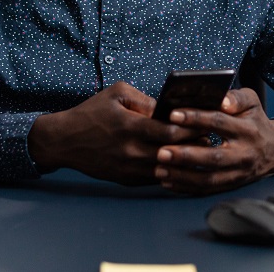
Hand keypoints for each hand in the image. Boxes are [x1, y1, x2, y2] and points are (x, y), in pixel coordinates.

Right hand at [28, 81, 196, 184]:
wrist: (64, 141)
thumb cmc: (92, 112)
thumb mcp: (117, 94)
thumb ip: (146, 100)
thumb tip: (170, 108)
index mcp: (131, 126)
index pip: (171, 130)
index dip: (191, 127)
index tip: (205, 122)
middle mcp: (131, 150)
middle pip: (174, 152)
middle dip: (193, 145)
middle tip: (209, 137)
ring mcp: (129, 168)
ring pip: (167, 169)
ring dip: (184, 161)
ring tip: (199, 151)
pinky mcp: (126, 180)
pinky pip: (155, 179)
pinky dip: (170, 172)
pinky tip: (180, 163)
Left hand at [154, 88, 273, 194]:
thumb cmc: (255, 121)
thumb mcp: (252, 102)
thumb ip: (236, 97)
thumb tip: (222, 99)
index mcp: (247, 130)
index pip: (220, 123)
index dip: (196, 118)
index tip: (173, 115)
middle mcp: (243, 154)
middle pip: (213, 157)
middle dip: (186, 155)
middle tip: (161, 151)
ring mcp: (238, 173)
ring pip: (209, 178)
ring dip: (182, 176)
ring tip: (160, 169)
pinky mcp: (231, 185)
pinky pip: (208, 189)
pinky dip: (186, 188)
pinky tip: (168, 181)